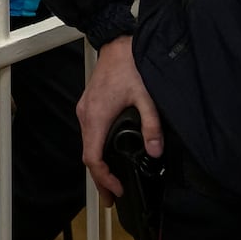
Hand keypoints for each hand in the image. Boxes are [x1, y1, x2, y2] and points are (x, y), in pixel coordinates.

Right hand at [76, 37, 162, 206]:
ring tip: (112, 180)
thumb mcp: (146, 97)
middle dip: (100, 178)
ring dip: (98, 164)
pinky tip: (108, 154)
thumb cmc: (129, 65)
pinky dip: (97, 149)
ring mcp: (85, 109)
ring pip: (88, 145)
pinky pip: (89, 134)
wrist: (116, 42)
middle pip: (88, 155)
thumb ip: (152, 126)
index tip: (117, 190)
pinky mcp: (88, 105)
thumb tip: (155, 151)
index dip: (104, 178)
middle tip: (113, 197)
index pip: (93, 158)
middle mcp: (86, 115)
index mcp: (97, 117)